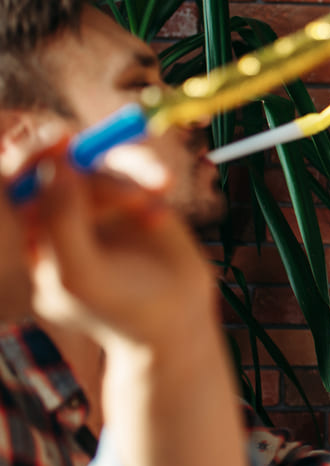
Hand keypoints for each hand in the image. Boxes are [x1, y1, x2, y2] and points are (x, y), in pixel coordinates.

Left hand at [19, 138, 214, 346]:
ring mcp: (101, 201)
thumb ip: (61, 220)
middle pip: (65, 168)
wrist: (172, 320)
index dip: (33, 157)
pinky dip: (150, 183)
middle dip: (92, 170)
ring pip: (105, 168)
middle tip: (118, 175)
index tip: (59, 145)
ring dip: (130, 183)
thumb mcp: (76, 273)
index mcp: (33, 230)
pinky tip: (159, 216)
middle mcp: (63, 210)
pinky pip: (137, 169)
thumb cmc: (114, 307)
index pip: (20, 184)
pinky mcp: (137, 194)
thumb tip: (58, 162)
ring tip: (155, 205)